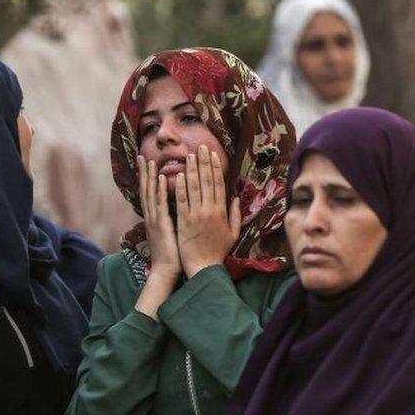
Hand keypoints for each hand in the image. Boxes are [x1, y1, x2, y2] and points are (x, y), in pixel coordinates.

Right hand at [137, 155, 180, 278]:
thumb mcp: (170, 232)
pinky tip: (161, 178)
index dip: (148, 179)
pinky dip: (160, 190)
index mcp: (154, 218)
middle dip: (144, 173)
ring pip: (151, 194)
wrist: (166, 271)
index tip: (148, 164)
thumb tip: (176, 208)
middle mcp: (151, 216)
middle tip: (142, 156)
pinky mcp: (162, 225)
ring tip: (149, 161)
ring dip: (150, 177)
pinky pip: (161, 204)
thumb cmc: (172, 254)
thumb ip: (170, 218)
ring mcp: (155, 220)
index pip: (150, 194)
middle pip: (146, 190)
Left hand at [175, 146, 240, 277]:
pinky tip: (177, 175)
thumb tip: (237, 198)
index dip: (216, 168)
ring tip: (189, 155)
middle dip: (204, 162)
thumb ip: (235, 215)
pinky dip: (179, 187)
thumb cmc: (218, 251)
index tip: (213, 154)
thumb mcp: (233, 233)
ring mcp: (196, 214)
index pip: (219, 184)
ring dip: (191, 170)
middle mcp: (210, 209)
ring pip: (193, 187)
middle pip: (207, 181)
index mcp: (222, 211)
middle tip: (201, 147)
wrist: (204, 267)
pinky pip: (181, 200)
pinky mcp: (183, 221)